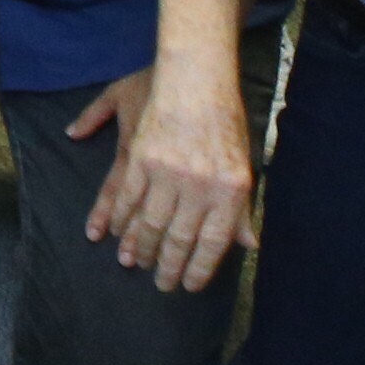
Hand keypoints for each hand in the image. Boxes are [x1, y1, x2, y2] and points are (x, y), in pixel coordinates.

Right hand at [90, 51, 255, 290]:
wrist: (196, 79)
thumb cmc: (226, 121)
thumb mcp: (244, 165)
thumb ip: (242, 209)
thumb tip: (248, 245)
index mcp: (230, 190)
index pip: (214, 242)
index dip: (199, 269)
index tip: (189, 285)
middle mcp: (199, 185)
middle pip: (178, 238)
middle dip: (167, 266)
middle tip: (161, 285)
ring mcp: (167, 172)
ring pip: (149, 223)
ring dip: (140, 248)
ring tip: (135, 264)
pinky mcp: (140, 157)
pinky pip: (127, 197)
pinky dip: (119, 218)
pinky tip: (115, 233)